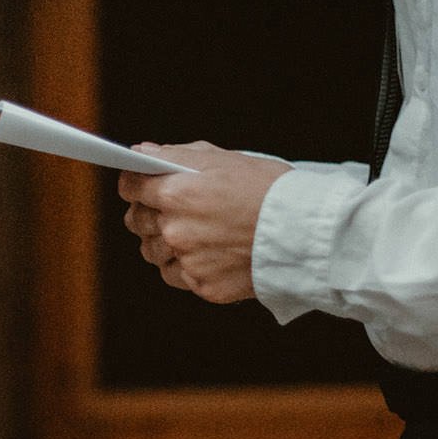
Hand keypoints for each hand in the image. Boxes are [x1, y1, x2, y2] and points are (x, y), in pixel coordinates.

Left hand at [117, 144, 291, 304]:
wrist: (306, 232)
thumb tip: (144, 153)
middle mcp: (175, 229)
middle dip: (146, 212)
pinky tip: (203, 253)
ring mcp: (188, 261)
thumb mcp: (223, 159)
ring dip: (161, 241)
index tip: (139, 185)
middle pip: (136, 221)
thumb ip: (177, 156)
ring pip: (152, 252)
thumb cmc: (269, 189)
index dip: (134, 183)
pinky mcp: (202, 286)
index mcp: (176, 193)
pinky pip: (175, 275)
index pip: (131, 187)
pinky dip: (183, 265)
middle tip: (167, 209)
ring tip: (188, 232)